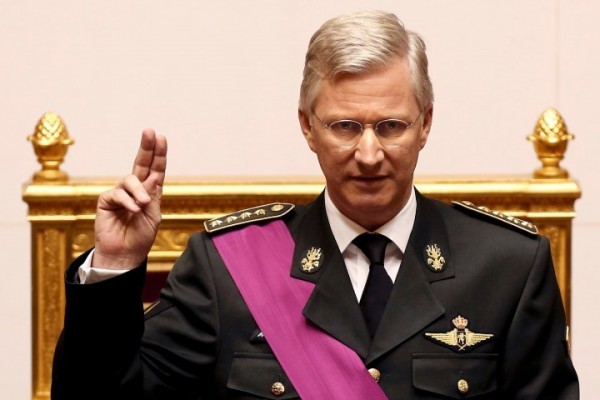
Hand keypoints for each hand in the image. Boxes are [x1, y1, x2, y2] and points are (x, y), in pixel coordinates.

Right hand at [92, 129, 167, 268]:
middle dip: (146, 147)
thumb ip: (154, 196)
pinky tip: (134, 210)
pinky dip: (128, 201)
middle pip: (141, 163)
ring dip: (139, 190)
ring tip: (144, 204)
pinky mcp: (106, 201)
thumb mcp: (154, 215)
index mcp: (150, 192)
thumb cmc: (140, 237)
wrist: (125, 254)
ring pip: (130, 179)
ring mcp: (120, 194)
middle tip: (149, 132)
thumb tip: (152, 177)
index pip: (155, 169)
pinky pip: (117, 194)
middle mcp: (135, 189)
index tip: (161, 138)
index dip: (159, 154)